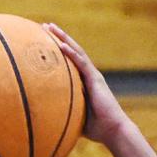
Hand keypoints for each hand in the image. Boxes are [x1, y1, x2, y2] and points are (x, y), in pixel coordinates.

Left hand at [43, 23, 129, 146]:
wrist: (113, 130)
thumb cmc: (97, 129)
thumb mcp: (75, 118)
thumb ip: (64, 112)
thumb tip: (46, 117)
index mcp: (85, 82)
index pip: (69, 61)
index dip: (58, 49)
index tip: (44, 40)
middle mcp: (89, 75)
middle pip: (72, 51)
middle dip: (58, 37)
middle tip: (44, 26)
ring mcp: (93, 75)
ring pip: (76, 51)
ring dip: (63, 38)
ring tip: (50, 27)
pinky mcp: (95, 80)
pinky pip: (81, 63)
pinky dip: (71, 53)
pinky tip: (61, 44)